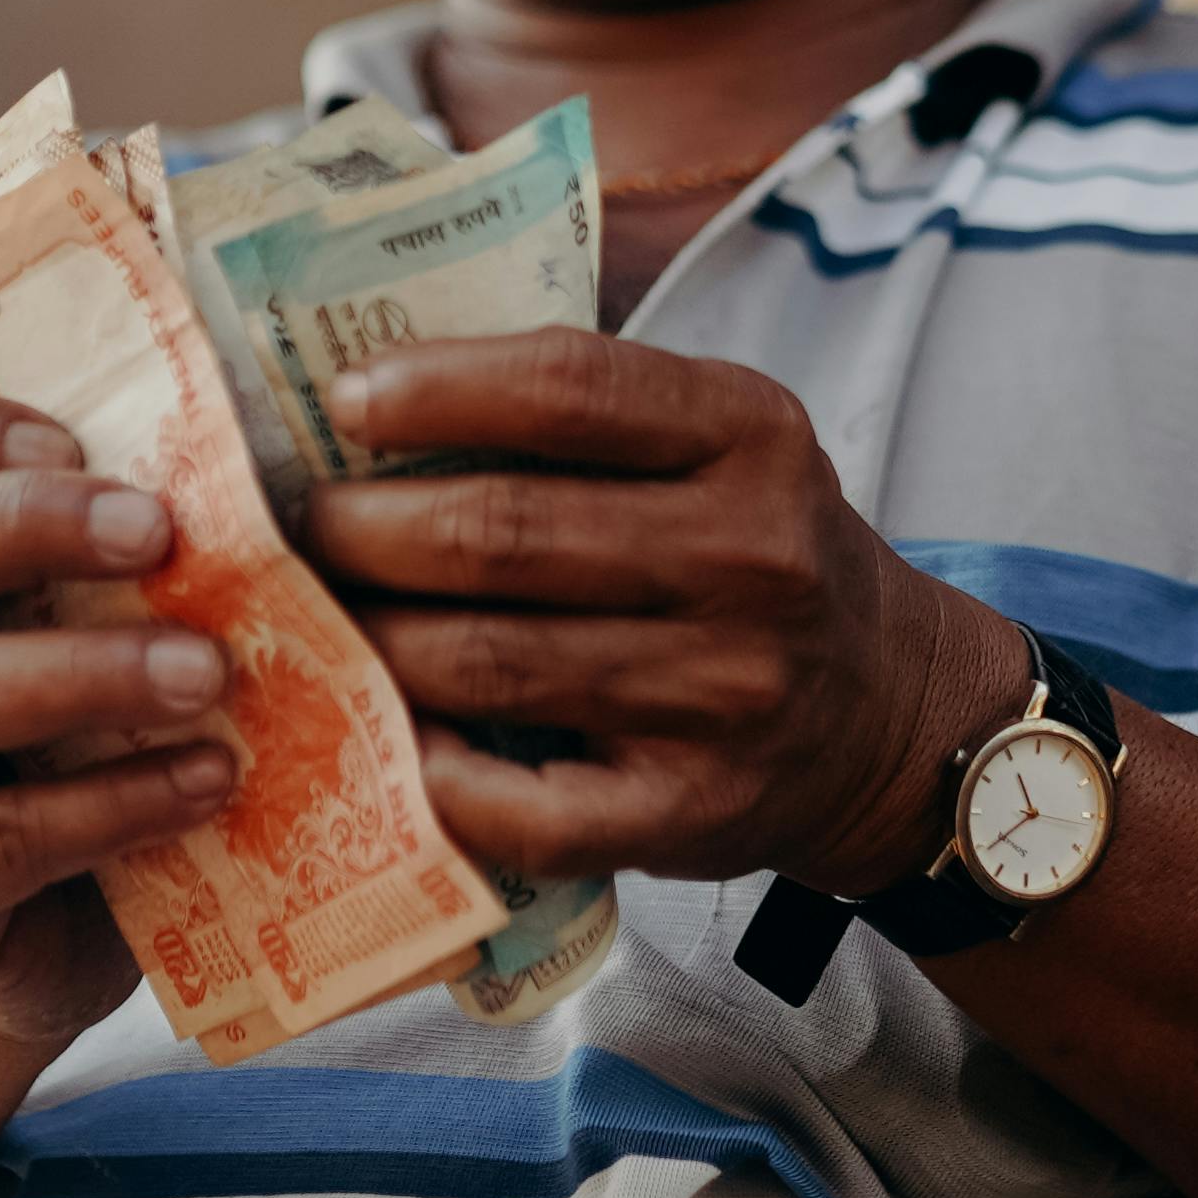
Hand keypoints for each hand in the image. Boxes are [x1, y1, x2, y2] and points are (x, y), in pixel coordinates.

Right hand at [0, 382, 234, 1043]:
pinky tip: (209, 779)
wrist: (8, 946)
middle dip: (37, 526)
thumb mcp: (49, 631)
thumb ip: (89, 552)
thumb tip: (234, 456)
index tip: (73, 439)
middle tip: (164, 530)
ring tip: (209, 669)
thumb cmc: (51, 749)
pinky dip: (118, 802)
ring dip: (91, 671)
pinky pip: (3, 835)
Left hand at [302, 328, 1016, 892]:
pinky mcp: (693, 811)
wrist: (892, 718)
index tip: (343, 402)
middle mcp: (750, 560)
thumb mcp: (721, 446)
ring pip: (487, 662)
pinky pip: (524, 806)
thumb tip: (369, 396)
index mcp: (751, 436)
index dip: (435, 389)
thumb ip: (588, 414)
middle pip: (499, 535)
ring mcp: (726, 695)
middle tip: (304, 532)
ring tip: (323, 621)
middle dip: (364, 530)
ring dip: (374, 641)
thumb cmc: (754, 557)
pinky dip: (433, 776)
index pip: (569, 386)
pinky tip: (387, 742)